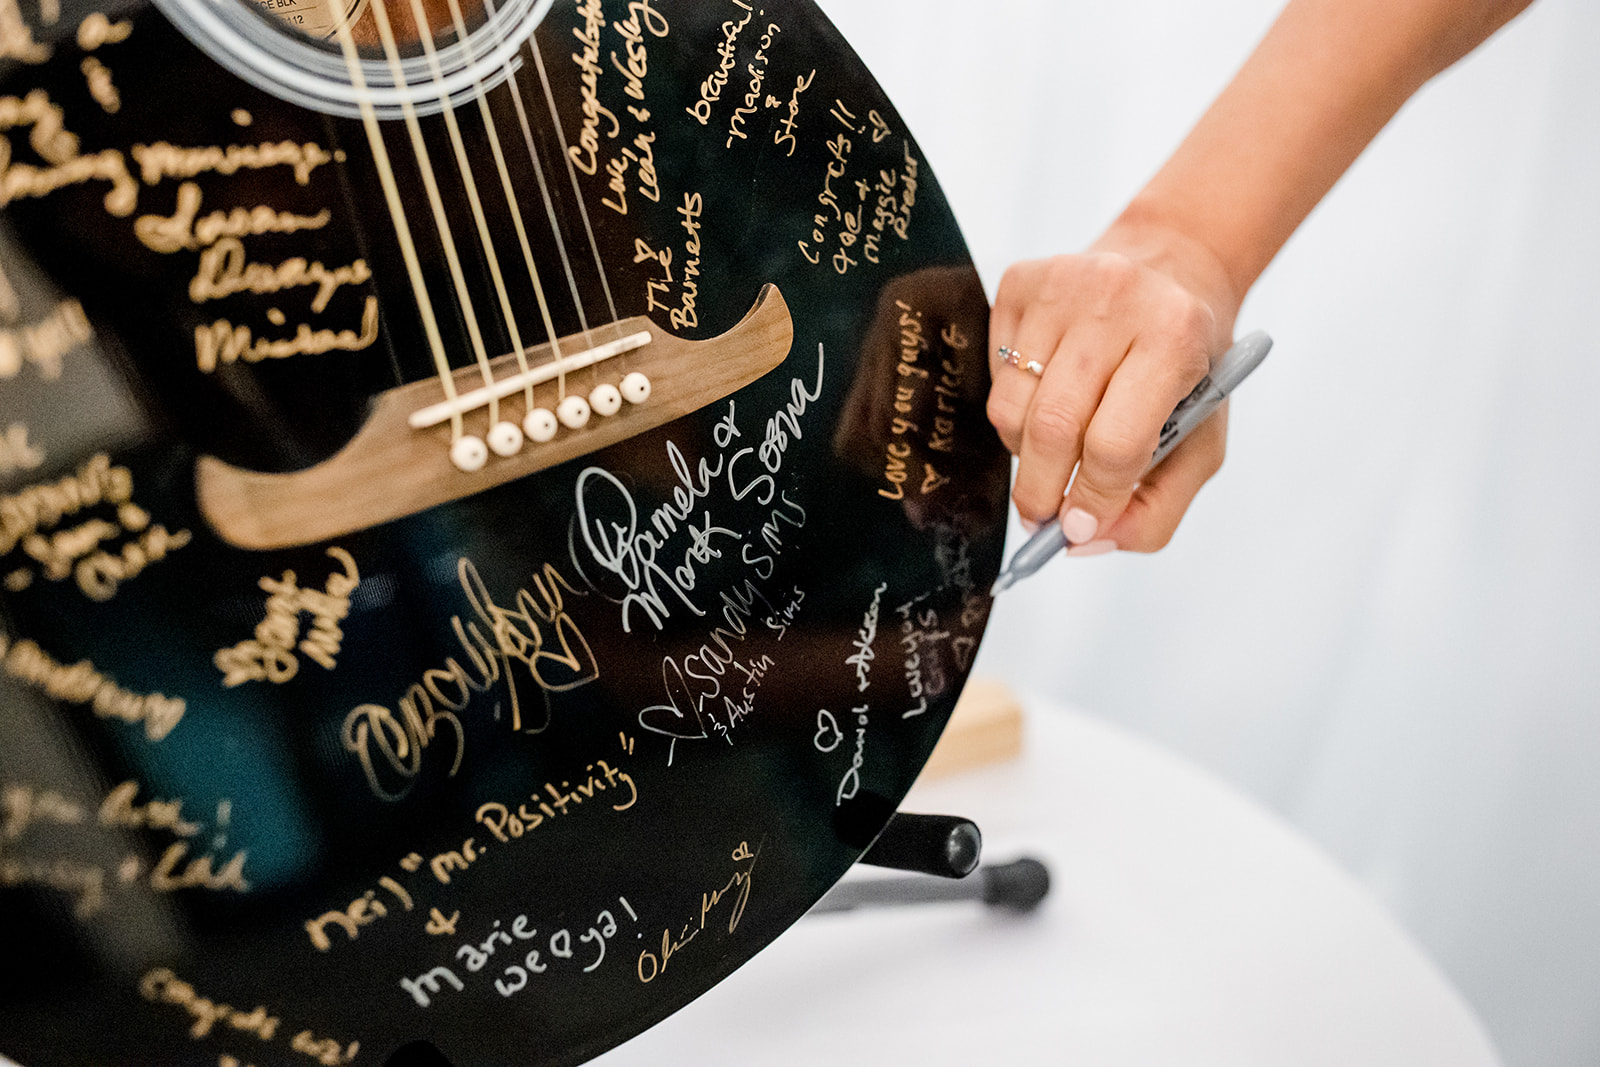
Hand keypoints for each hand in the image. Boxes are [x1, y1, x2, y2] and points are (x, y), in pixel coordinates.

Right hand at [986, 220, 1239, 552]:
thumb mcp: (1201, 439)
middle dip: (1042, 492)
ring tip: (1059, 443)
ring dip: (1026, 450)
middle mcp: (1116, 299)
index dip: (1092, 502)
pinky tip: (1049, 391)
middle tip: (1044, 516)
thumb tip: (1082, 543)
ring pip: (1011, 409)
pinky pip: (994, 376)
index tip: (1078, 530)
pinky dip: (1014, 407)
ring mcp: (1061, 283)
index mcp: (1176, 337)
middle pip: (1053, 429)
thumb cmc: (1185, 364)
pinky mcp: (1019, 280)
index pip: (1116, 444)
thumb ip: (1156, 508)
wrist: (1171, 269)